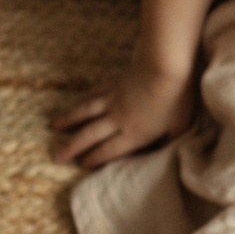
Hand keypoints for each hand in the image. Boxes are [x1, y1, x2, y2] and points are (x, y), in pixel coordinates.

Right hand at [50, 62, 197, 168]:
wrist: (165, 68)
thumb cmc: (177, 100)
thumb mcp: (179, 128)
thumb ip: (168, 141)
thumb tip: (162, 150)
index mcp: (134, 134)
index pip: (109, 151)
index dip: (94, 159)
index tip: (81, 165)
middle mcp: (117, 119)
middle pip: (90, 135)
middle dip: (72, 147)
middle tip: (57, 156)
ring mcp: (112, 100)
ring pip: (85, 112)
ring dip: (69, 120)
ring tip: (55, 127)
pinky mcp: (113, 83)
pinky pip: (94, 93)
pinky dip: (83, 98)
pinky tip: (78, 100)